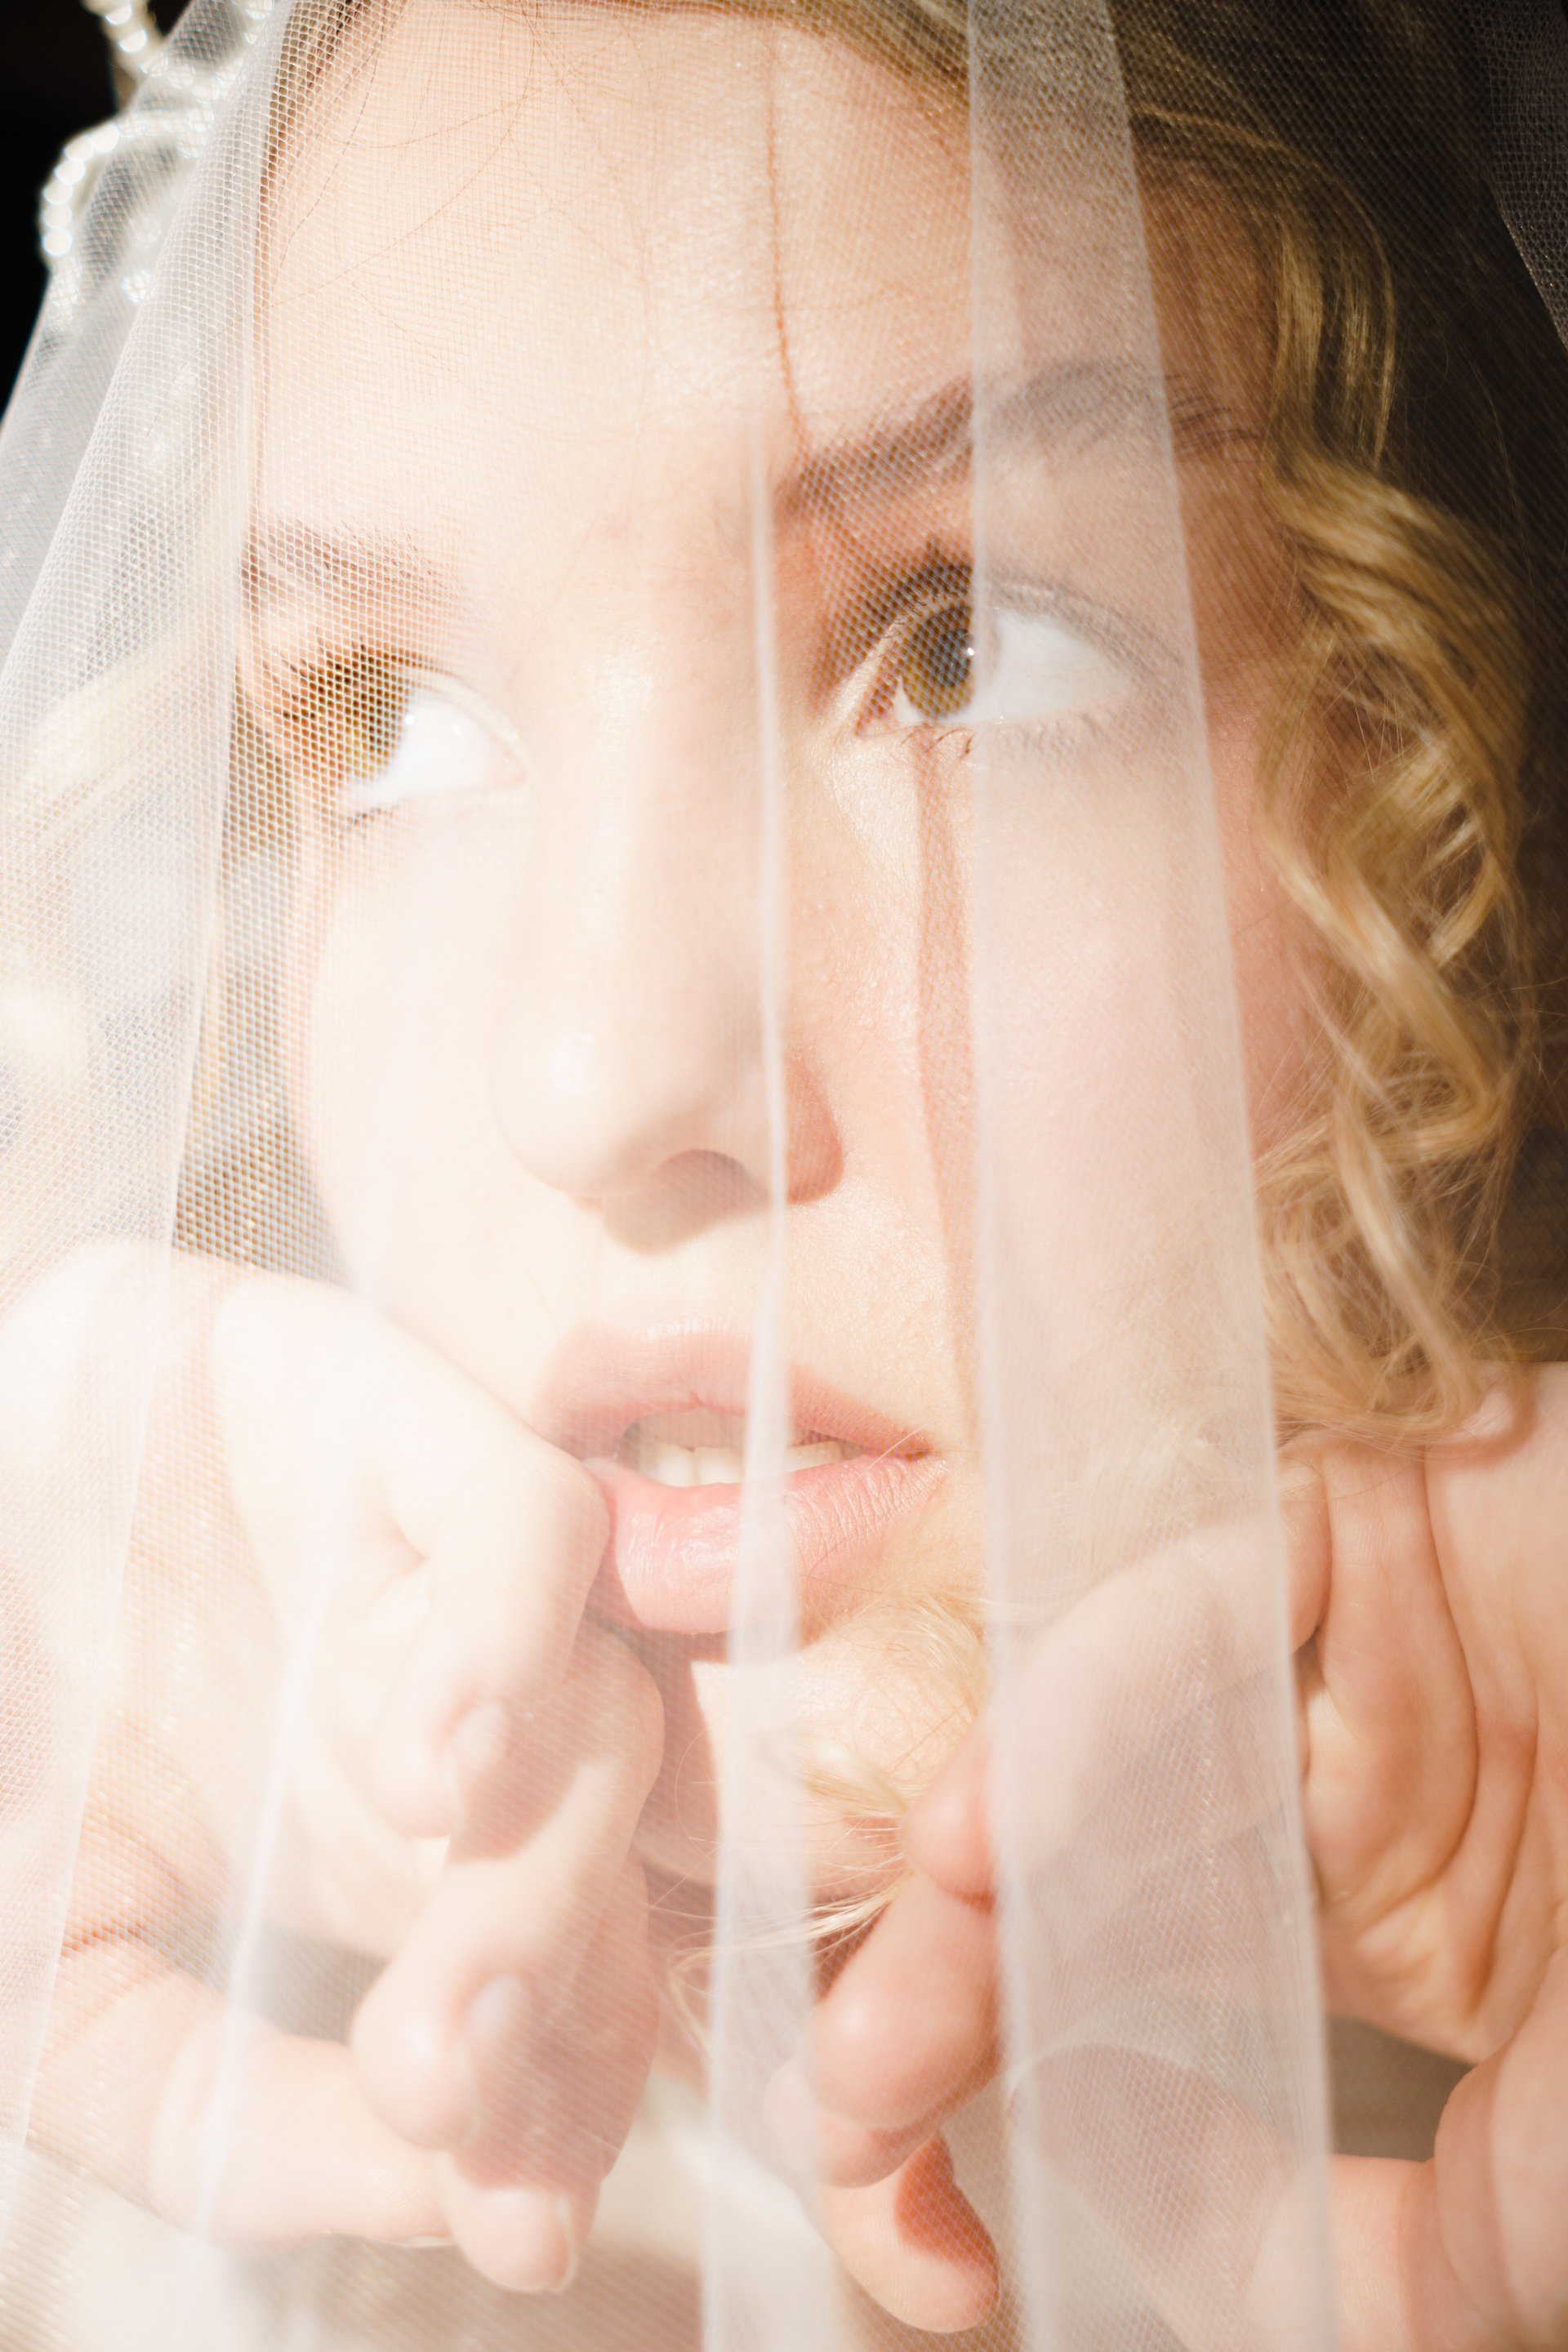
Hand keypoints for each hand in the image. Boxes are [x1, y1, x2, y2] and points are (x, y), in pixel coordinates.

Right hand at [7, 1248, 662, 2290]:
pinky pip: (532, 1530)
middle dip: (556, 2004)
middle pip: (602, 1870)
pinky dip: (512, 1644)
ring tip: (451, 1978)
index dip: (558, 2113)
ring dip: (546, 1865)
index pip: (557, 1993)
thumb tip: (430, 2193)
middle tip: (455, 2097)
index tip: (525, 2230)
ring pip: (604, 1717)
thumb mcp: (58, 1978)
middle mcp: (454, 1723)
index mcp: (391, 1858)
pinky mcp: (405, 1431)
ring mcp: (440, 1581)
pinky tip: (449, 1766)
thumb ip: (215, 2109)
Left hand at [792, 1368, 1567, 2349]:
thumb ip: (1390, 2256)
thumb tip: (1160, 2279)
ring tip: (877, 2048)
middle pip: (1075, 1892)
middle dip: (932, 2019)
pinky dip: (1090, 1719)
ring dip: (966, 1899)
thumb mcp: (1553, 2187)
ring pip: (1101, 1759)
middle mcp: (1329, 1795)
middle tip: (843, 2137)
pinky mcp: (1362, 1531)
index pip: (1139, 2030)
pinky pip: (1200, 1622)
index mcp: (1383, 1940)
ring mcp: (1340, 1667)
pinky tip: (992, 1840)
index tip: (925, 2256)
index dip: (1003, 2135)